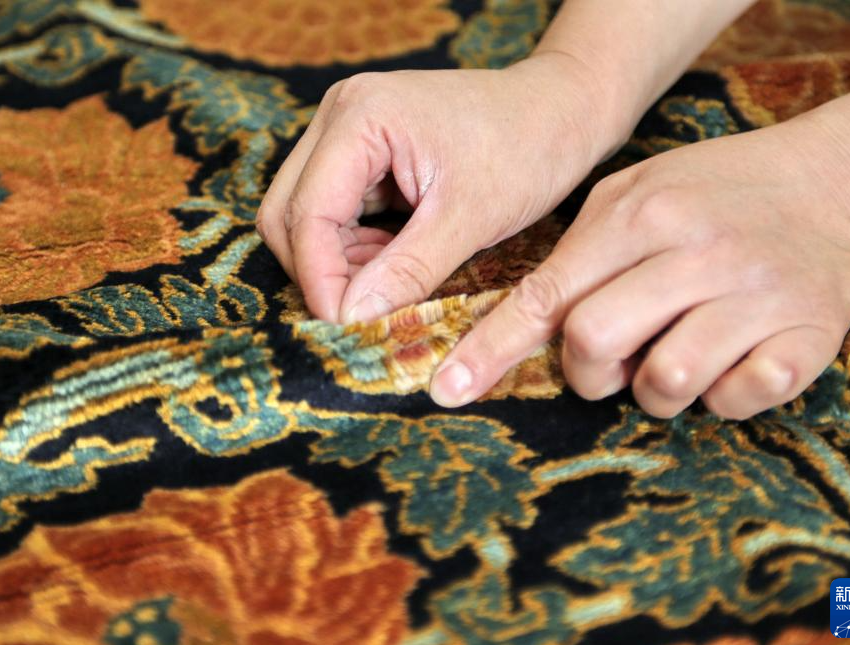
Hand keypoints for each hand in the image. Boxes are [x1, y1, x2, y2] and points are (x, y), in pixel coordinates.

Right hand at [255, 52, 627, 322]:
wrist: (562, 111)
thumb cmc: (527, 149)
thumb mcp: (469, 219)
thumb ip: (405, 271)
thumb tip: (350, 318)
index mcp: (359, 117)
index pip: (305, 214)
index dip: (319, 279)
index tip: (345, 327)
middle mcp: (340, 115)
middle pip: (288, 213)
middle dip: (320, 271)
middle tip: (363, 313)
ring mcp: (347, 132)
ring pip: (305, 216)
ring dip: (336, 262)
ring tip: (390, 286)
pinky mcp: (361, 152)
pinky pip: (334, 212)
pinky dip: (354, 249)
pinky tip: (394, 265)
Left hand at [430, 118, 849, 418]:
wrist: (830, 183)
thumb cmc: (713, 192)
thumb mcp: (637, 190)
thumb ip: (581, 247)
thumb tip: (521, 316)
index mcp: (642, 215)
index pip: (548, 295)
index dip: (492, 350)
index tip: (448, 390)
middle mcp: (695, 253)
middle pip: (594, 346)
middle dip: (585, 371)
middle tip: (608, 361)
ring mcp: (754, 297)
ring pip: (664, 386)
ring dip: (655, 387)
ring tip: (677, 351)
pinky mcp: (806, 338)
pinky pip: (736, 400)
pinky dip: (722, 394)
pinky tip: (732, 357)